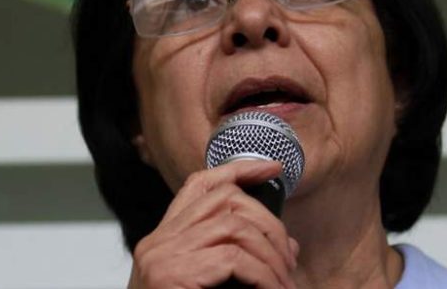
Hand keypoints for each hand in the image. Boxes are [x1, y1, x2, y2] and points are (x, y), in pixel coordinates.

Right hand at [127, 160, 298, 288]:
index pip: (199, 184)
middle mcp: (158, 241)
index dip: (239, 170)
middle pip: (224, 200)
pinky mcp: (171, 274)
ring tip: (284, 281)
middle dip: (268, 223)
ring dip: (270, 254)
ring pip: (234, 225)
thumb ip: (237, 258)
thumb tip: (288, 244)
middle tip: (288, 259)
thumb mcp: (206, 283)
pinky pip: (233, 258)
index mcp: (163, 238)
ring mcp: (162, 256)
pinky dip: (263, 273)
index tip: (273, 169)